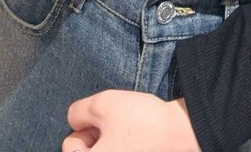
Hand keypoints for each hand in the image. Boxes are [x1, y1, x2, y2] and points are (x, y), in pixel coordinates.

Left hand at [62, 90, 199, 150]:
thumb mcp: (102, 104)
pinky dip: (126, 147)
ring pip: (106, 151)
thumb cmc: (141, 121)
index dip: (86, 128)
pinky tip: (139, 142)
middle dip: (97, 137)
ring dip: (111, 142)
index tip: (106, 124)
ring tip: (130, 134)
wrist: (180, 134)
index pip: (69, 146)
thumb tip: (75, 120)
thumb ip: (77, 112)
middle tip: (118, 127)